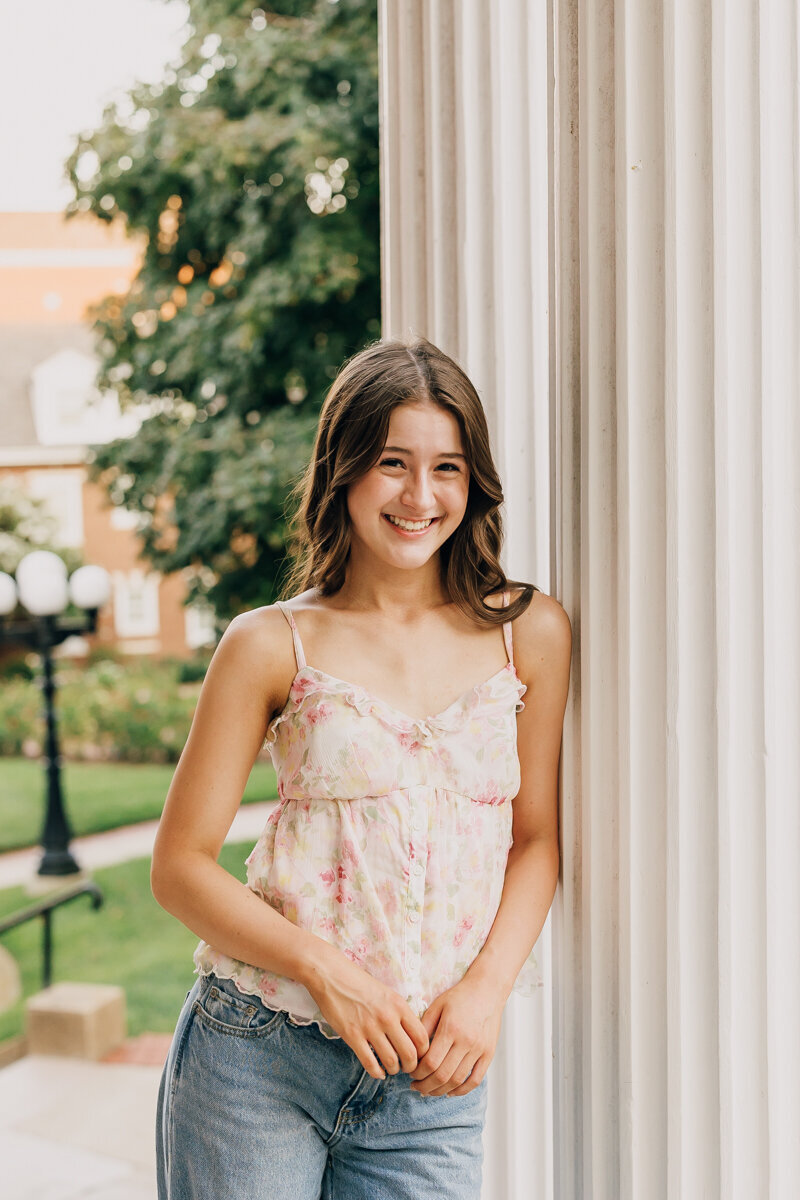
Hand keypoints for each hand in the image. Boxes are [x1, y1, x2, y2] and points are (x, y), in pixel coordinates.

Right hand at [304, 948, 429, 1080]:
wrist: (332, 976)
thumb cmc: (360, 983)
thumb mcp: (387, 993)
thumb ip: (400, 1013)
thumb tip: (411, 1035)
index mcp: (399, 1005)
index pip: (421, 1037)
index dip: (424, 1052)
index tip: (420, 1056)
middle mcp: (388, 1017)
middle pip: (410, 1053)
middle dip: (411, 1066)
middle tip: (408, 1068)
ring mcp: (370, 1027)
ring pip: (391, 1061)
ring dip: (394, 1070)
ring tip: (392, 1068)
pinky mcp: (352, 1036)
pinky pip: (369, 1063)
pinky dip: (377, 1073)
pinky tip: (378, 1073)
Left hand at [408, 976, 503, 1096]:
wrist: (487, 990)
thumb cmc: (459, 996)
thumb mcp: (437, 1005)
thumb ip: (424, 1027)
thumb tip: (411, 1049)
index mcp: (450, 1029)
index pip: (431, 1062)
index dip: (417, 1072)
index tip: (410, 1072)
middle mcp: (466, 1041)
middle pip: (443, 1075)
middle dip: (425, 1085)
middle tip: (415, 1086)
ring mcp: (479, 1049)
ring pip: (458, 1080)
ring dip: (440, 1090)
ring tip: (428, 1091)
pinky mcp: (489, 1054)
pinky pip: (475, 1079)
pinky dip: (461, 1090)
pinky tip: (449, 1091)